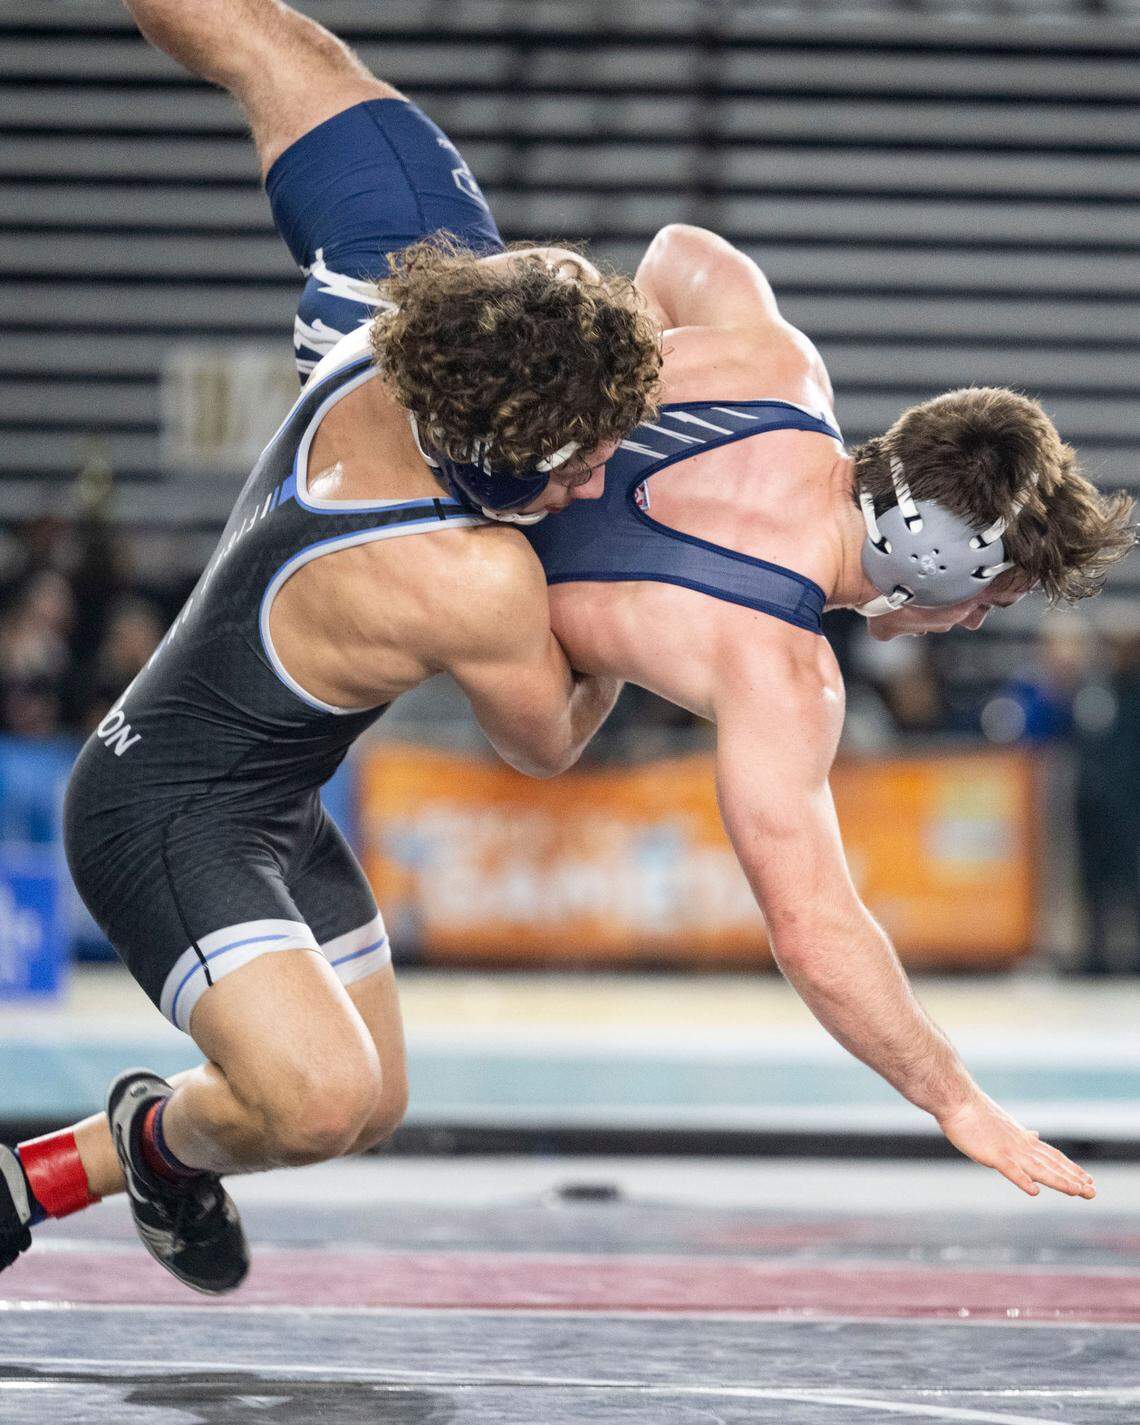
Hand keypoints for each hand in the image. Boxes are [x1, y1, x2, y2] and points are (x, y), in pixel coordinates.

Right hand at [937, 1092, 1095, 1199]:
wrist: (957, 1100)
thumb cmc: (975, 1113)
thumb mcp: (1003, 1124)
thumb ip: (1020, 1134)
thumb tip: (1035, 1135)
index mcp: (1022, 1140)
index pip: (1052, 1156)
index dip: (1070, 1168)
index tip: (1087, 1179)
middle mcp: (1021, 1146)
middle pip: (1052, 1164)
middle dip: (1073, 1179)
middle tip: (1093, 1192)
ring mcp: (1008, 1150)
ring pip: (1039, 1169)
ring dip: (1060, 1181)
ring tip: (1079, 1192)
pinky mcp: (992, 1155)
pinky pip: (1010, 1170)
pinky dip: (1023, 1180)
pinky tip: (1034, 1191)